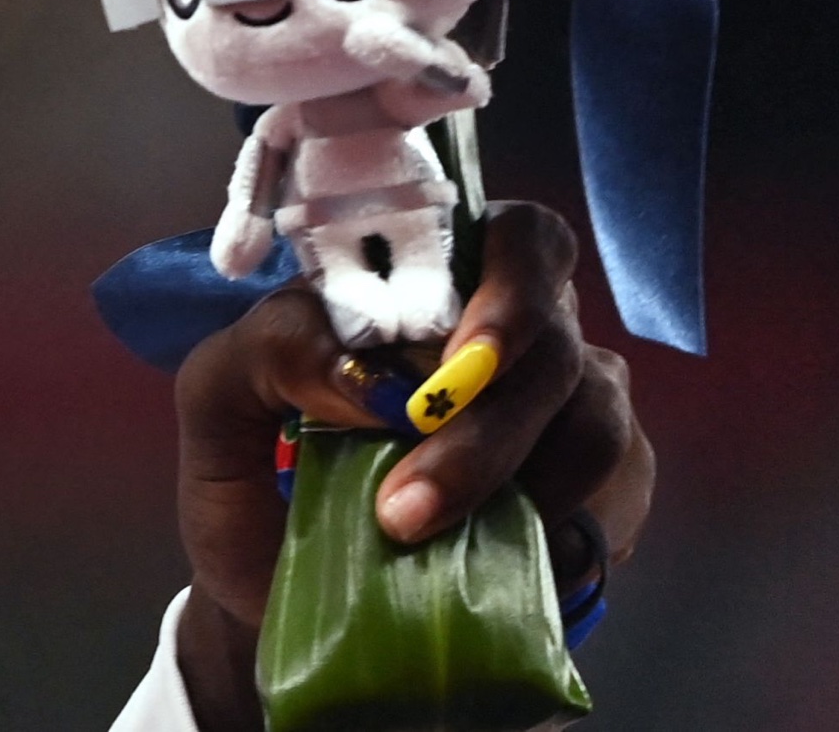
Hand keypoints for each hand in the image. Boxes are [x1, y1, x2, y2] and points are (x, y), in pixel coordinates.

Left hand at [166, 202, 651, 730]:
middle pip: (551, 333)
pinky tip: (505, 558)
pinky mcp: (601, 487)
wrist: (289, 602)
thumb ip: (265, 350)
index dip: (503, 290)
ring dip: (513, 481)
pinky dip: (565, 528)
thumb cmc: (255, 486)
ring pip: (593, 413)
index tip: (449, 369)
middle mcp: (506, 330)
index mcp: (420, 283)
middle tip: (408, 505)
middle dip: (484, 418)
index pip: (506, 237)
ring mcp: (565, 404)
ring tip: (424, 539)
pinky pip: (618, 495)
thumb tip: (363, 369)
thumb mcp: (219, 408)